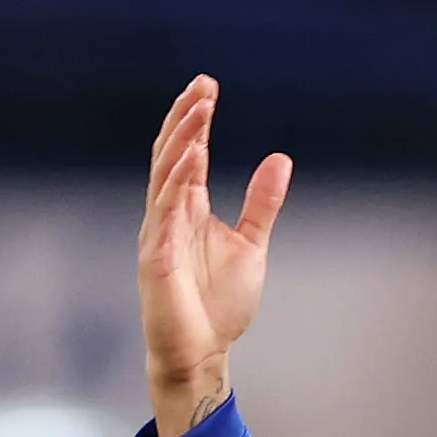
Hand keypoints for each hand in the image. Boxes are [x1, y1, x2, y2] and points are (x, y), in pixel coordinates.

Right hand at [138, 75, 288, 436]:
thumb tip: (280, 160)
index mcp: (187, 208)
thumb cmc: (219, 305)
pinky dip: (178, 181)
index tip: (208, 86)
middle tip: (202, 85)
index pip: (187, 152)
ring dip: (182, 140)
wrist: (202, 352)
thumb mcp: (251, 244)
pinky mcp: (156, 257)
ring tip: (199, 109)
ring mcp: (159, 233)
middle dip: (185, 118)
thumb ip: (262, 204)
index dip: (195, 119)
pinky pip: (165, 211)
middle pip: (171, 154)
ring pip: (166, 175)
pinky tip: (193, 155)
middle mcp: (168, 213)